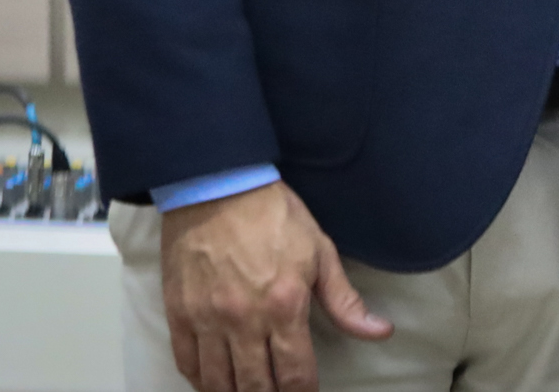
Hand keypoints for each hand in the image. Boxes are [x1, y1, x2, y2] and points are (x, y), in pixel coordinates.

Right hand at [159, 180, 388, 391]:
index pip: (295, 374)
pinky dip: (200, 380)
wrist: (217, 187)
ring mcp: (207, 320)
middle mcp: (244, 321)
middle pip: (254, 387)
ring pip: (217, 384)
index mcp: (285, 306)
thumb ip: (345, 301)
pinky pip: (186, 363)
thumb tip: (379, 332)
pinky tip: (214, 382)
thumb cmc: (273, 216)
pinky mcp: (178, 314)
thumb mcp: (320, 252)